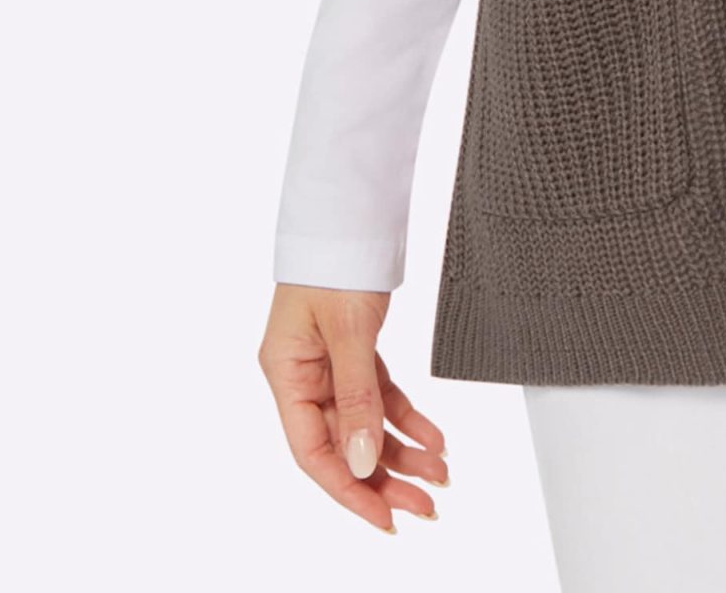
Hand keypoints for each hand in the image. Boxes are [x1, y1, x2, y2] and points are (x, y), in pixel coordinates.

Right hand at [260, 282, 448, 532]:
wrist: (351, 207)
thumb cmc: (336, 259)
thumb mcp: (348, 331)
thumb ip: (356, 399)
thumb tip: (363, 463)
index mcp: (285, 375)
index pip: (315, 452)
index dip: (349, 490)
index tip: (386, 518)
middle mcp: (303, 375)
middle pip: (343, 445)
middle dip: (384, 479)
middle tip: (425, 506)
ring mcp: (328, 365)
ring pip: (366, 425)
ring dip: (402, 452)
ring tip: (440, 476)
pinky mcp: (354, 350)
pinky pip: (380, 396)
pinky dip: (407, 417)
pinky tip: (434, 437)